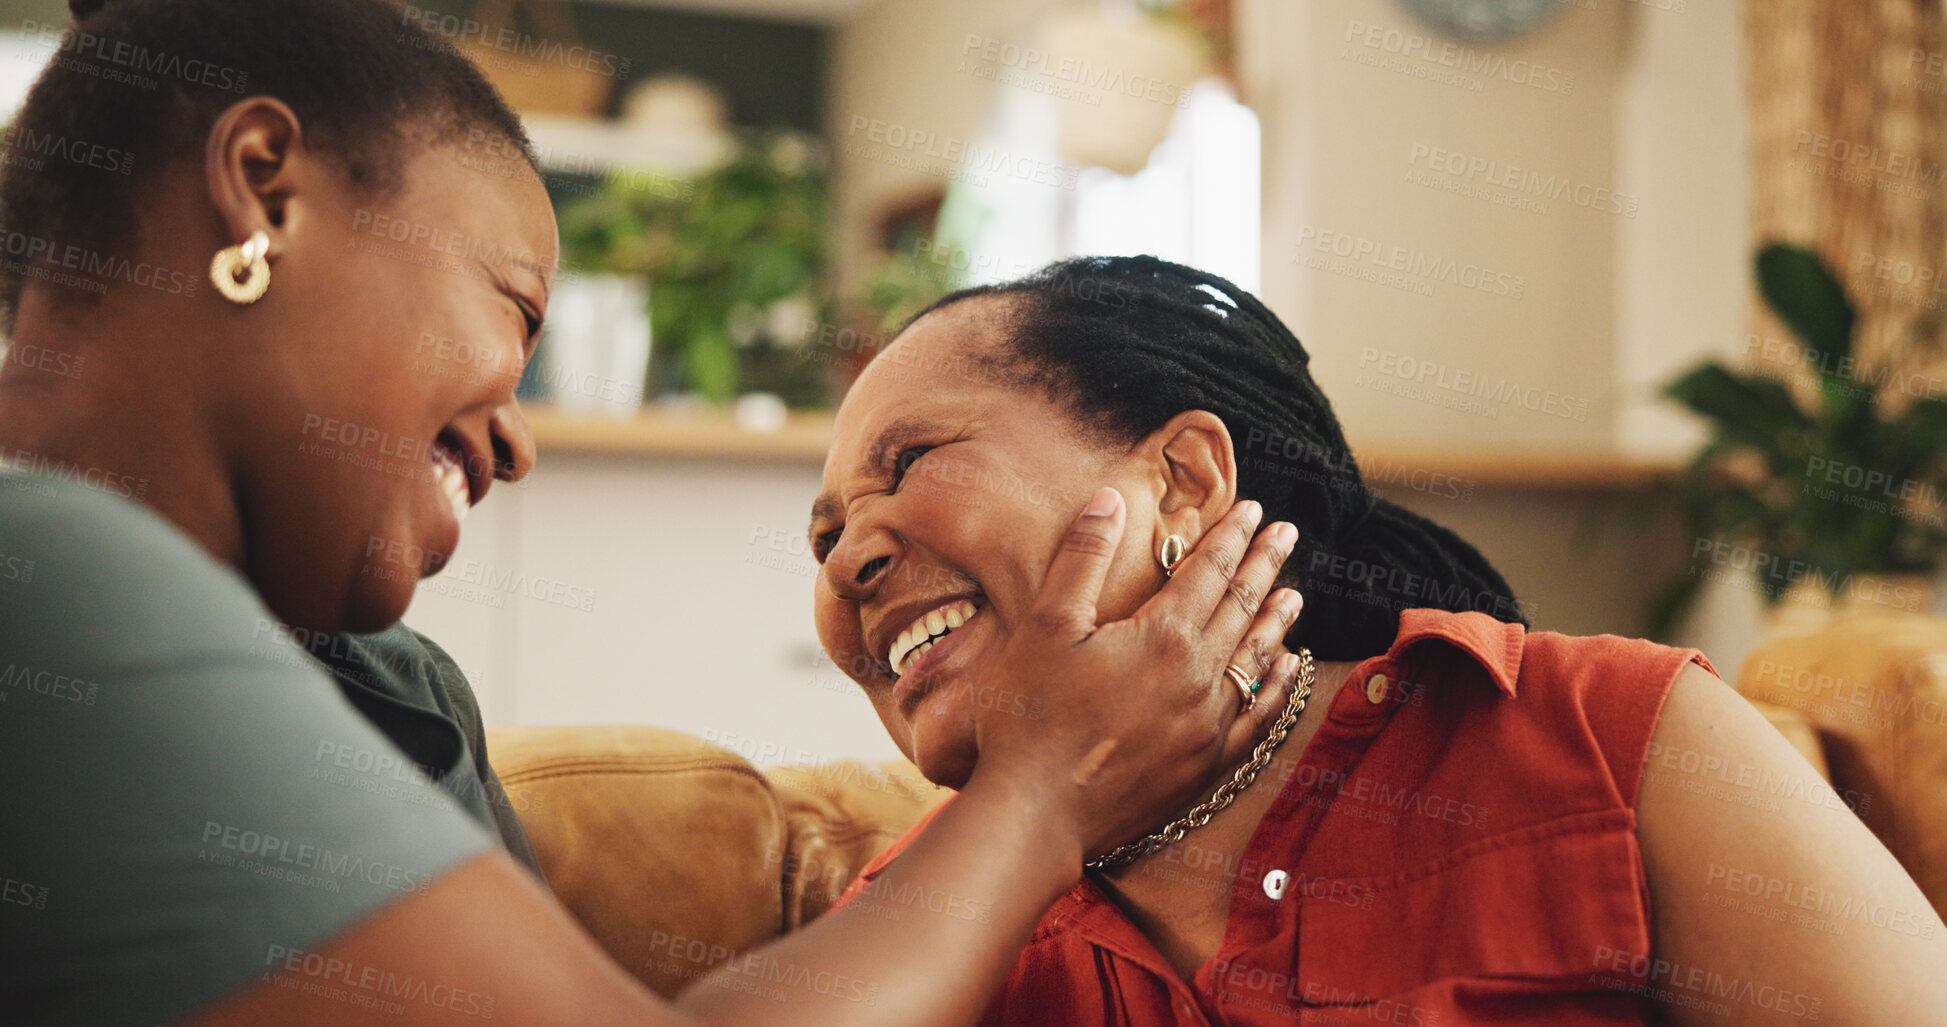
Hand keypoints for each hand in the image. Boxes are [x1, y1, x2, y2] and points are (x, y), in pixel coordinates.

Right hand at [966, 486, 1304, 866]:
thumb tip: (1111, 498)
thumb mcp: (1046, 625)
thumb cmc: (1030, 717)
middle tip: (1287, 534)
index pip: (1209, 571)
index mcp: (1164, 636)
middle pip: (1242, 607)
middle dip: (1264, 565)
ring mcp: (1208, 725)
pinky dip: (1276, 689)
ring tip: (1295, 593)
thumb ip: (1081, 557)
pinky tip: (1285, 672)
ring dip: (1276, 622)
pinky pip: (1257, 718)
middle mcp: (1200, 677)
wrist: (1036, 813)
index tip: (1253, 509)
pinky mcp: (1205, 766)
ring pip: (1256, 660)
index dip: (1231, 536)